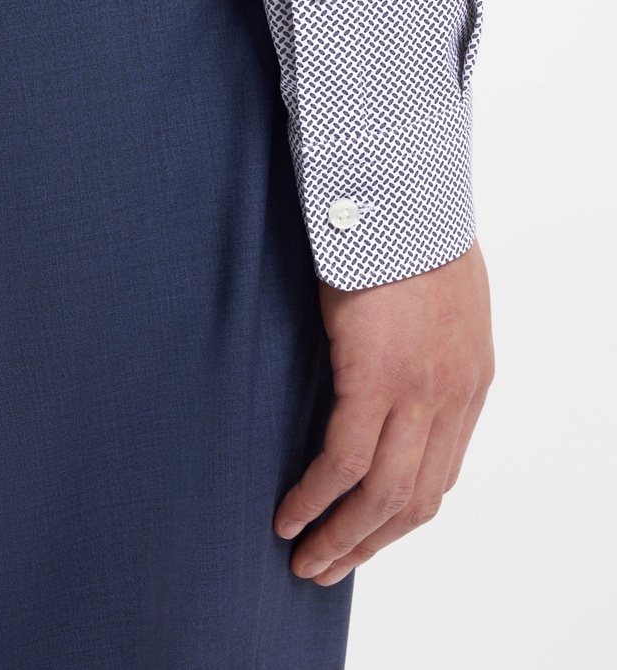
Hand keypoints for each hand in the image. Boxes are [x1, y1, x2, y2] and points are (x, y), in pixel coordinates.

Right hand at [273, 238, 494, 585]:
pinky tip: (289, 515)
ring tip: (305, 561)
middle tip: (329, 567)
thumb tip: (397, 370)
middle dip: (369, 543)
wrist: (404, 194)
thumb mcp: (439, 301)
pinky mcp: (378, 378)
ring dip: (342, 538)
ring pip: (383, 495)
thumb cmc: (409, 232)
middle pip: (415, 500)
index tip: (364, 534)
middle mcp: (454, 398)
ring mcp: (420, 392)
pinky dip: (315, 497)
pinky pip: (344, 462)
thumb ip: (428, 347)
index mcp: (471, 381)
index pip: (440, 474)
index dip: (399, 516)